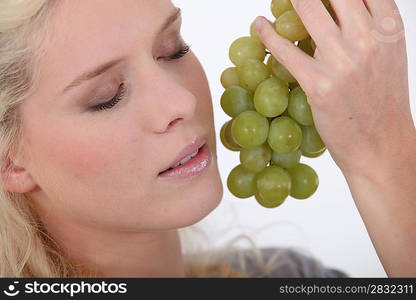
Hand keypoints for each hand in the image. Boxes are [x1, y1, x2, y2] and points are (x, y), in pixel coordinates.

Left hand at [254, 0, 415, 176]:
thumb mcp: (388, 56)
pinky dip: (267, 34)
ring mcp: (342, 61)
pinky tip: (259, 25)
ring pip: (306, 10)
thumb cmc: (383, 103)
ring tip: (277, 0)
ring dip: (288, 1)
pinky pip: (285, 50)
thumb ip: (369, 27)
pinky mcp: (318, 84)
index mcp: (389, 29)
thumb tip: (337, 8)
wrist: (381, 146)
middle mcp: (368, 39)